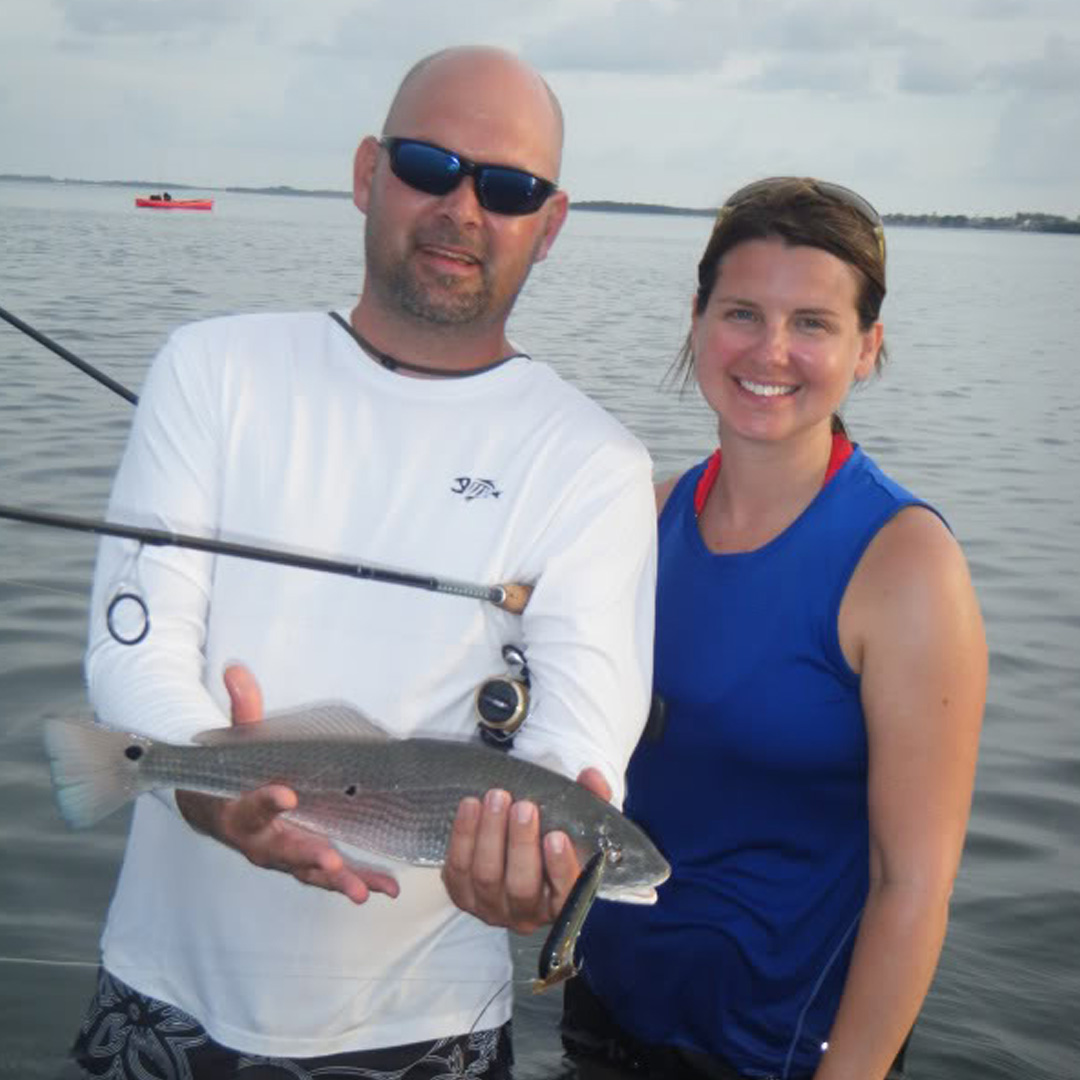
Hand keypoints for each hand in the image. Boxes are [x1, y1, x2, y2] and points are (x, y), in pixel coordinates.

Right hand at [175, 664, 399, 903]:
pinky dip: (357, 881)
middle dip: (308, 856)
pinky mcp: (304, 862)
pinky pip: (330, 876)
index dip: (266, 801)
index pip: (251, 806)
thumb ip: (241, 709)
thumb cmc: (228, 773)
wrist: (212, 809)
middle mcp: (259, 840)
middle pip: (283, 851)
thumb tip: (236, 670)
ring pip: (308, 871)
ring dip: (337, 880)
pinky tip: (384, 888)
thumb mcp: (232, 741)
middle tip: (331, 861)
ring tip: (363, 890)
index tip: (285, 795)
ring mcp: (282, 855)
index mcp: (238, 811)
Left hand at [441, 767, 611, 933]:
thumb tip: (591, 776)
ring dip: (490, 834)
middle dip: (521, 844)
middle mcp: (526, 912)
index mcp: (560, 901)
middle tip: (524, 807)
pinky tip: (470, 805)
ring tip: (496, 797)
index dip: (560, 867)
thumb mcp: (575, 822)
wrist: (512, 849)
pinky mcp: (462, 895)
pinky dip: (463, 835)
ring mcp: (491, 907)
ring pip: (486, 876)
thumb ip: (590, 799)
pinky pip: (457, 869)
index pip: (566, 893)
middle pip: (521, 886)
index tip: (556, 837)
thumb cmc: (548, 839)